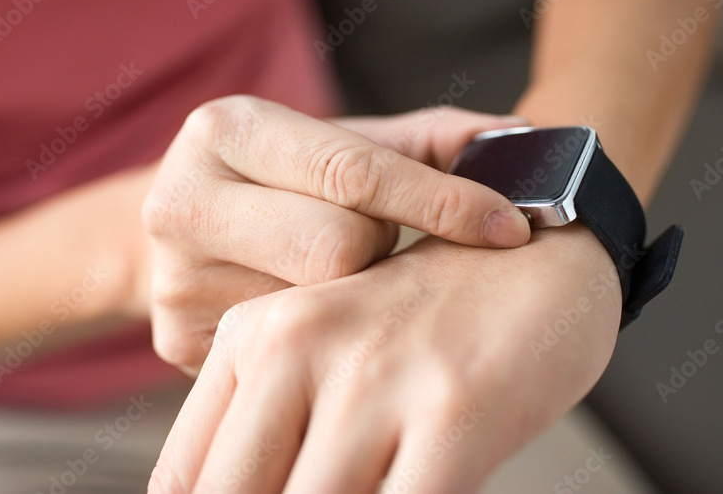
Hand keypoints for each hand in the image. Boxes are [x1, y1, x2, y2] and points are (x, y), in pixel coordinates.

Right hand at [140, 95, 530, 371]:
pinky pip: (288, 352)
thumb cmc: (278, 180)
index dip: (442, 201)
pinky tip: (315, 312)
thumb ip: (422, 141)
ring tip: (344, 275)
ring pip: (317, 308)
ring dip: (354, 295)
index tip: (507, 226)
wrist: (176, 222)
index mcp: (224, 130)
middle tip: (376, 243)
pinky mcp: (179, 340)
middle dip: (379, 251)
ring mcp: (175, 278)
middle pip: (336, 249)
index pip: (352, 171)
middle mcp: (182, 198)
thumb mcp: (333, 143)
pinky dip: (320, 333)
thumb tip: (520, 145)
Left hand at [149, 223, 620, 492]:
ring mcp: (373, 378)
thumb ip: (266, 426)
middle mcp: (297, 347)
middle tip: (321, 491)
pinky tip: (415, 492)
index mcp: (253, 335)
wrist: (538, 253)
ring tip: (365, 487)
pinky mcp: (452, 411)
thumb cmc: (428, 317)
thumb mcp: (320, 347)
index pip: (185, 477)